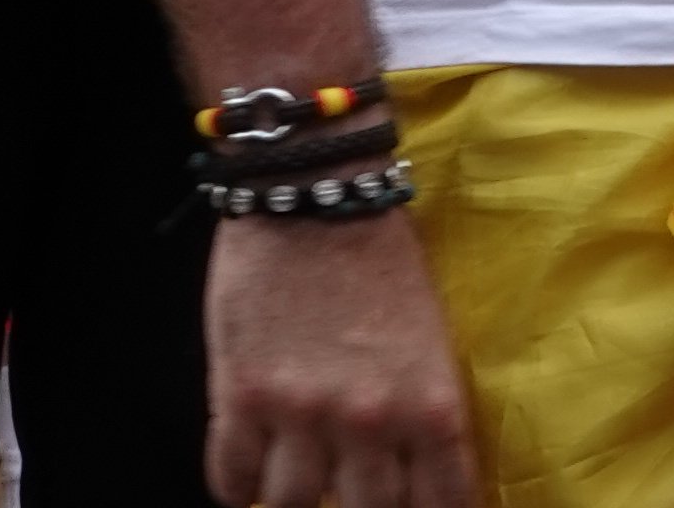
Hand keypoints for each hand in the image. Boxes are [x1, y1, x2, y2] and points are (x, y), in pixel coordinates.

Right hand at [205, 213, 479, 507]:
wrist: (315, 196)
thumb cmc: (381, 257)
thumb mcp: (428, 338)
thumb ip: (420, 407)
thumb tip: (413, 468)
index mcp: (432, 404)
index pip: (442, 502)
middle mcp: (370, 420)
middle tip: (347, 494)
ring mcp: (301, 413)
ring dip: (292, 501)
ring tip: (293, 482)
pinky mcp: (241, 397)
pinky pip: (231, 478)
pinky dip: (237, 485)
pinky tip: (248, 472)